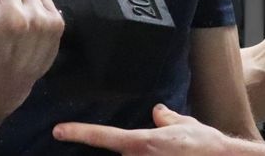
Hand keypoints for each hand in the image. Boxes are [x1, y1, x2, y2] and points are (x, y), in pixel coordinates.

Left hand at [53, 104, 239, 154]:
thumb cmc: (206, 145)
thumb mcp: (185, 125)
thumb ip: (167, 118)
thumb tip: (157, 112)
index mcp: (142, 143)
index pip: (103, 136)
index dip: (78, 133)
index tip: (59, 130)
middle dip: (119, 151)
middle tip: (122, 143)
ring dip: (138, 154)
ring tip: (160, 147)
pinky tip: (162, 154)